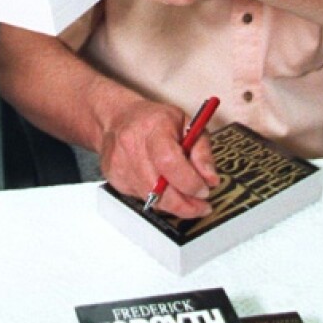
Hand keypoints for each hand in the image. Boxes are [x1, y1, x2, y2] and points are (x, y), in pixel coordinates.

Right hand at [100, 100, 217, 218]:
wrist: (119, 117)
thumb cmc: (155, 119)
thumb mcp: (188, 125)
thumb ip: (202, 152)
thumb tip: (210, 179)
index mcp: (153, 127)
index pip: (169, 162)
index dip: (190, 182)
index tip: (203, 190)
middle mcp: (131, 144)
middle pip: (159, 188)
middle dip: (185, 204)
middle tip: (200, 206)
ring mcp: (119, 162)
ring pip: (151, 198)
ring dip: (173, 204)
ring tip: (185, 197)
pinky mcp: (113, 176)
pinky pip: (140, 198)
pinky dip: (156, 198)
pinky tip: (162, 187)